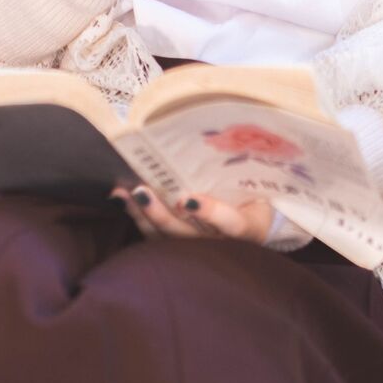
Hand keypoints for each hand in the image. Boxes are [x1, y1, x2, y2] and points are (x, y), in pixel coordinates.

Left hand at [110, 183, 275, 243]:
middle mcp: (220, 242)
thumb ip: (246, 169)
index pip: (231, 224)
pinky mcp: (181, 244)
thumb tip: (226, 136)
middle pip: (186, 234)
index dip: (210, 213)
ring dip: (142, 215)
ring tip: (122, 195)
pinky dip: (137, 217)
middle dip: (160, 215)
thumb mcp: (261, 186)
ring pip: (166, 237)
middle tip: (142, 192)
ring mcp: (198, 246)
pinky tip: (120, 200)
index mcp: (246, 227)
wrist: (259, 224)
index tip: (188, 199)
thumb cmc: (259, 198)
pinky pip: (156, 235)